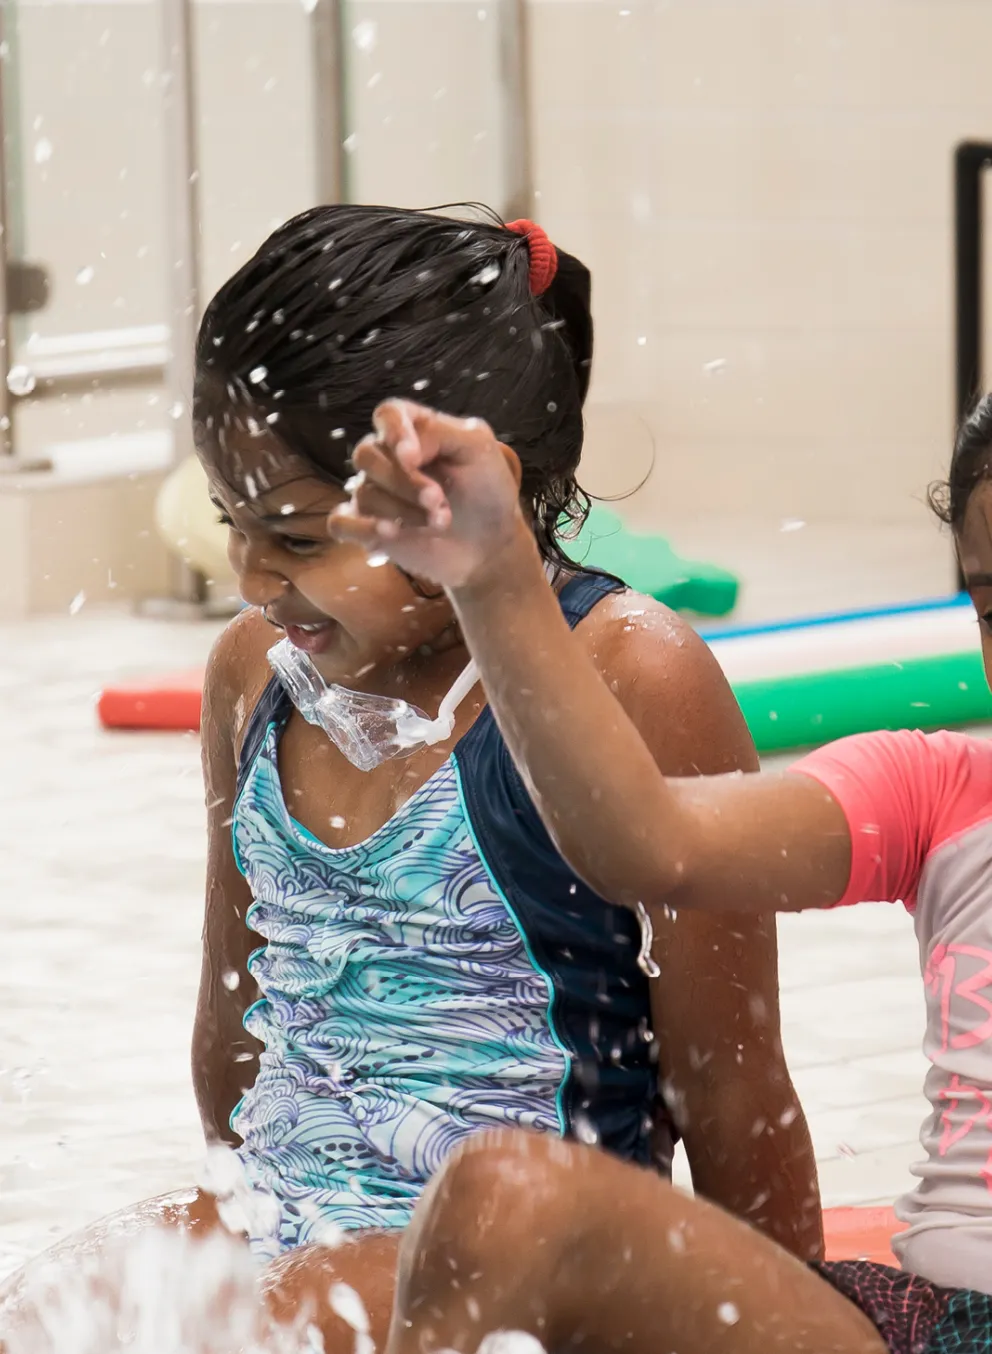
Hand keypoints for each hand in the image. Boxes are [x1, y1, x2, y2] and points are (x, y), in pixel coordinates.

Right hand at [328, 399, 528, 589]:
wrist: (491, 543)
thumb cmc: (486, 490)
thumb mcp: (479, 448)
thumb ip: (440, 433)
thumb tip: (402, 451)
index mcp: (413, 430)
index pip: (387, 415)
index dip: (394, 433)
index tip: (413, 457)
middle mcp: (387, 457)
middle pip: (368, 455)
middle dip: (404, 481)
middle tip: (438, 501)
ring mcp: (375, 493)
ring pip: (364, 492)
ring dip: (402, 511)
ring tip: (439, 523)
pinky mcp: (367, 528)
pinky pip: (340, 523)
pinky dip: (362, 528)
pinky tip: (390, 535)